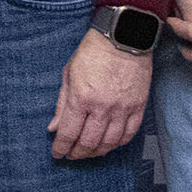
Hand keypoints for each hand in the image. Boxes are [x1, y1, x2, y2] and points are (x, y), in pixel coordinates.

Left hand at [49, 27, 152, 159]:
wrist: (123, 37)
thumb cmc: (93, 52)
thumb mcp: (69, 74)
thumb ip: (61, 103)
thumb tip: (53, 128)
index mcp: (81, 97)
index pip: (69, 132)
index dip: (61, 147)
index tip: (57, 153)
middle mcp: (102, 107)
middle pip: (89, 142)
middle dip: (77, 153)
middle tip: (72, 154)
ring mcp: (122, 108)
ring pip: (110, 143)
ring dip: (97, 152)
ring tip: (89, 152)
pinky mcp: (138, 106)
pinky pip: (129, 134)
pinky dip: (118, 143)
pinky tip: (109, 144)